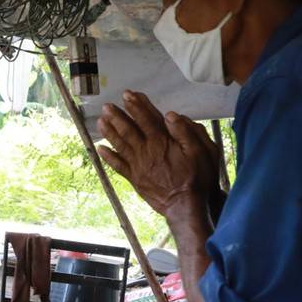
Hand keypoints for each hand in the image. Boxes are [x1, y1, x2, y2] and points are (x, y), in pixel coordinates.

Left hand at [97, 91, 213, 216]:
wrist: (185, 206)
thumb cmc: (197, 178)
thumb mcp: (200, 151)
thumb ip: (185, 132)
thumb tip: (171, 115)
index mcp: (162, 142)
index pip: (146, 119)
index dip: (137, 106)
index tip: (127, 95)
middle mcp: (147, 152)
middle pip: (128, 130)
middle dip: (117, 116)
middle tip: (106, 106)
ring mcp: (139, 166)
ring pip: (120, 145)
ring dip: (110, 132)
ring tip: (100, 121)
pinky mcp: (135, 179)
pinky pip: (118, 166)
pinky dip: (109, 157)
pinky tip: (101, 149)